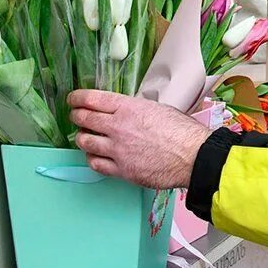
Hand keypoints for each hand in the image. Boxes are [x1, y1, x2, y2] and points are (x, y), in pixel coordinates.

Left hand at [69, 90, 208, 188]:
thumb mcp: (158, 109)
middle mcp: (118, 127)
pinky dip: (92, 157)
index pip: (92, 99)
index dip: (77, 98)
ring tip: (86, 136)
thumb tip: (125, 112)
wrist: (194, 157)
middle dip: (76, 116)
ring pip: (85, 142)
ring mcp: (117, 150)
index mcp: (128, 108)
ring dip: (83, 137)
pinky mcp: (121, 170)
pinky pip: (95, 163)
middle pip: (84, 119)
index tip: (73, 99)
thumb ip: (135, 110)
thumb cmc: (183, 132)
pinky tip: (96, 155)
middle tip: (76, 116)